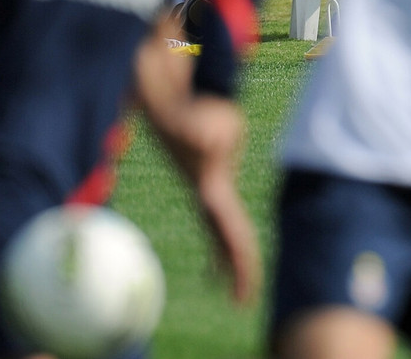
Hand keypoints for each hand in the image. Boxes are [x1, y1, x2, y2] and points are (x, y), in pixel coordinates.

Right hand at [182, 98, 260, 304]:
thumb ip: (209, 137)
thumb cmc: (194, 115)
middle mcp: (208, 195)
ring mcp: (205, 188)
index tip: (244, 294)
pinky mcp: (206, 178)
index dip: (241, 264)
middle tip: (241, 302)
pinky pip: (218, 212)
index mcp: (212, 193)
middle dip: (233, 269)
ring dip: (223, 254)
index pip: (233, 235)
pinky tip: (215, 232)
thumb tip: (211, 144)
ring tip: (222, 281)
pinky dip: (219, 233)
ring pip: (218, 228)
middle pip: (225, 239)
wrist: (166, 108)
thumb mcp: (209, 124)